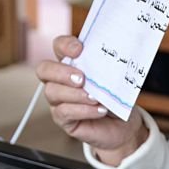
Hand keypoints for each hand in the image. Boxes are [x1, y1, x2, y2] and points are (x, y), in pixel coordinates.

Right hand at [35, 36, 146, 164]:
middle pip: (44, 69)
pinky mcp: (62, 118)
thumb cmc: (116, 96)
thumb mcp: (114, 79)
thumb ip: (106, 68)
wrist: (124, 123)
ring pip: (52, 92)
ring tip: (96, 98)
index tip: (79, 49)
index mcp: (72, 63)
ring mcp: (58, 100)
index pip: (59, 46)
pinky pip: (63, 112)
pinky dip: (83, 110)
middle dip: (61, 72)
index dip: (65, 45)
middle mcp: (60, 80)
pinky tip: (100, 110)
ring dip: (75, 94)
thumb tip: (105, 62)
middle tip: (81, 78)